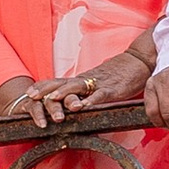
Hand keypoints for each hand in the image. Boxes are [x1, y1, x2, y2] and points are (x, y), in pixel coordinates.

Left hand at [0, 46, 154, 129]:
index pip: (59, 81)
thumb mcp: (98, 83)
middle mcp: (87, 80)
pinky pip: (100, 95)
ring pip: (78, 87)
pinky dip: (91, 101)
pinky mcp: (113, 89)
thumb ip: (86, 92)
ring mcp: (99, 84)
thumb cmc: (119, 74)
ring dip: (64, 94)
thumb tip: (74, 102)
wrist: (139, 61)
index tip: (29, 93)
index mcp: (82, 80)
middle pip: (62, 83)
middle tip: (31, 97)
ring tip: (53, 100)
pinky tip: (83, 106)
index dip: (44, 87)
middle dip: (46, 90)